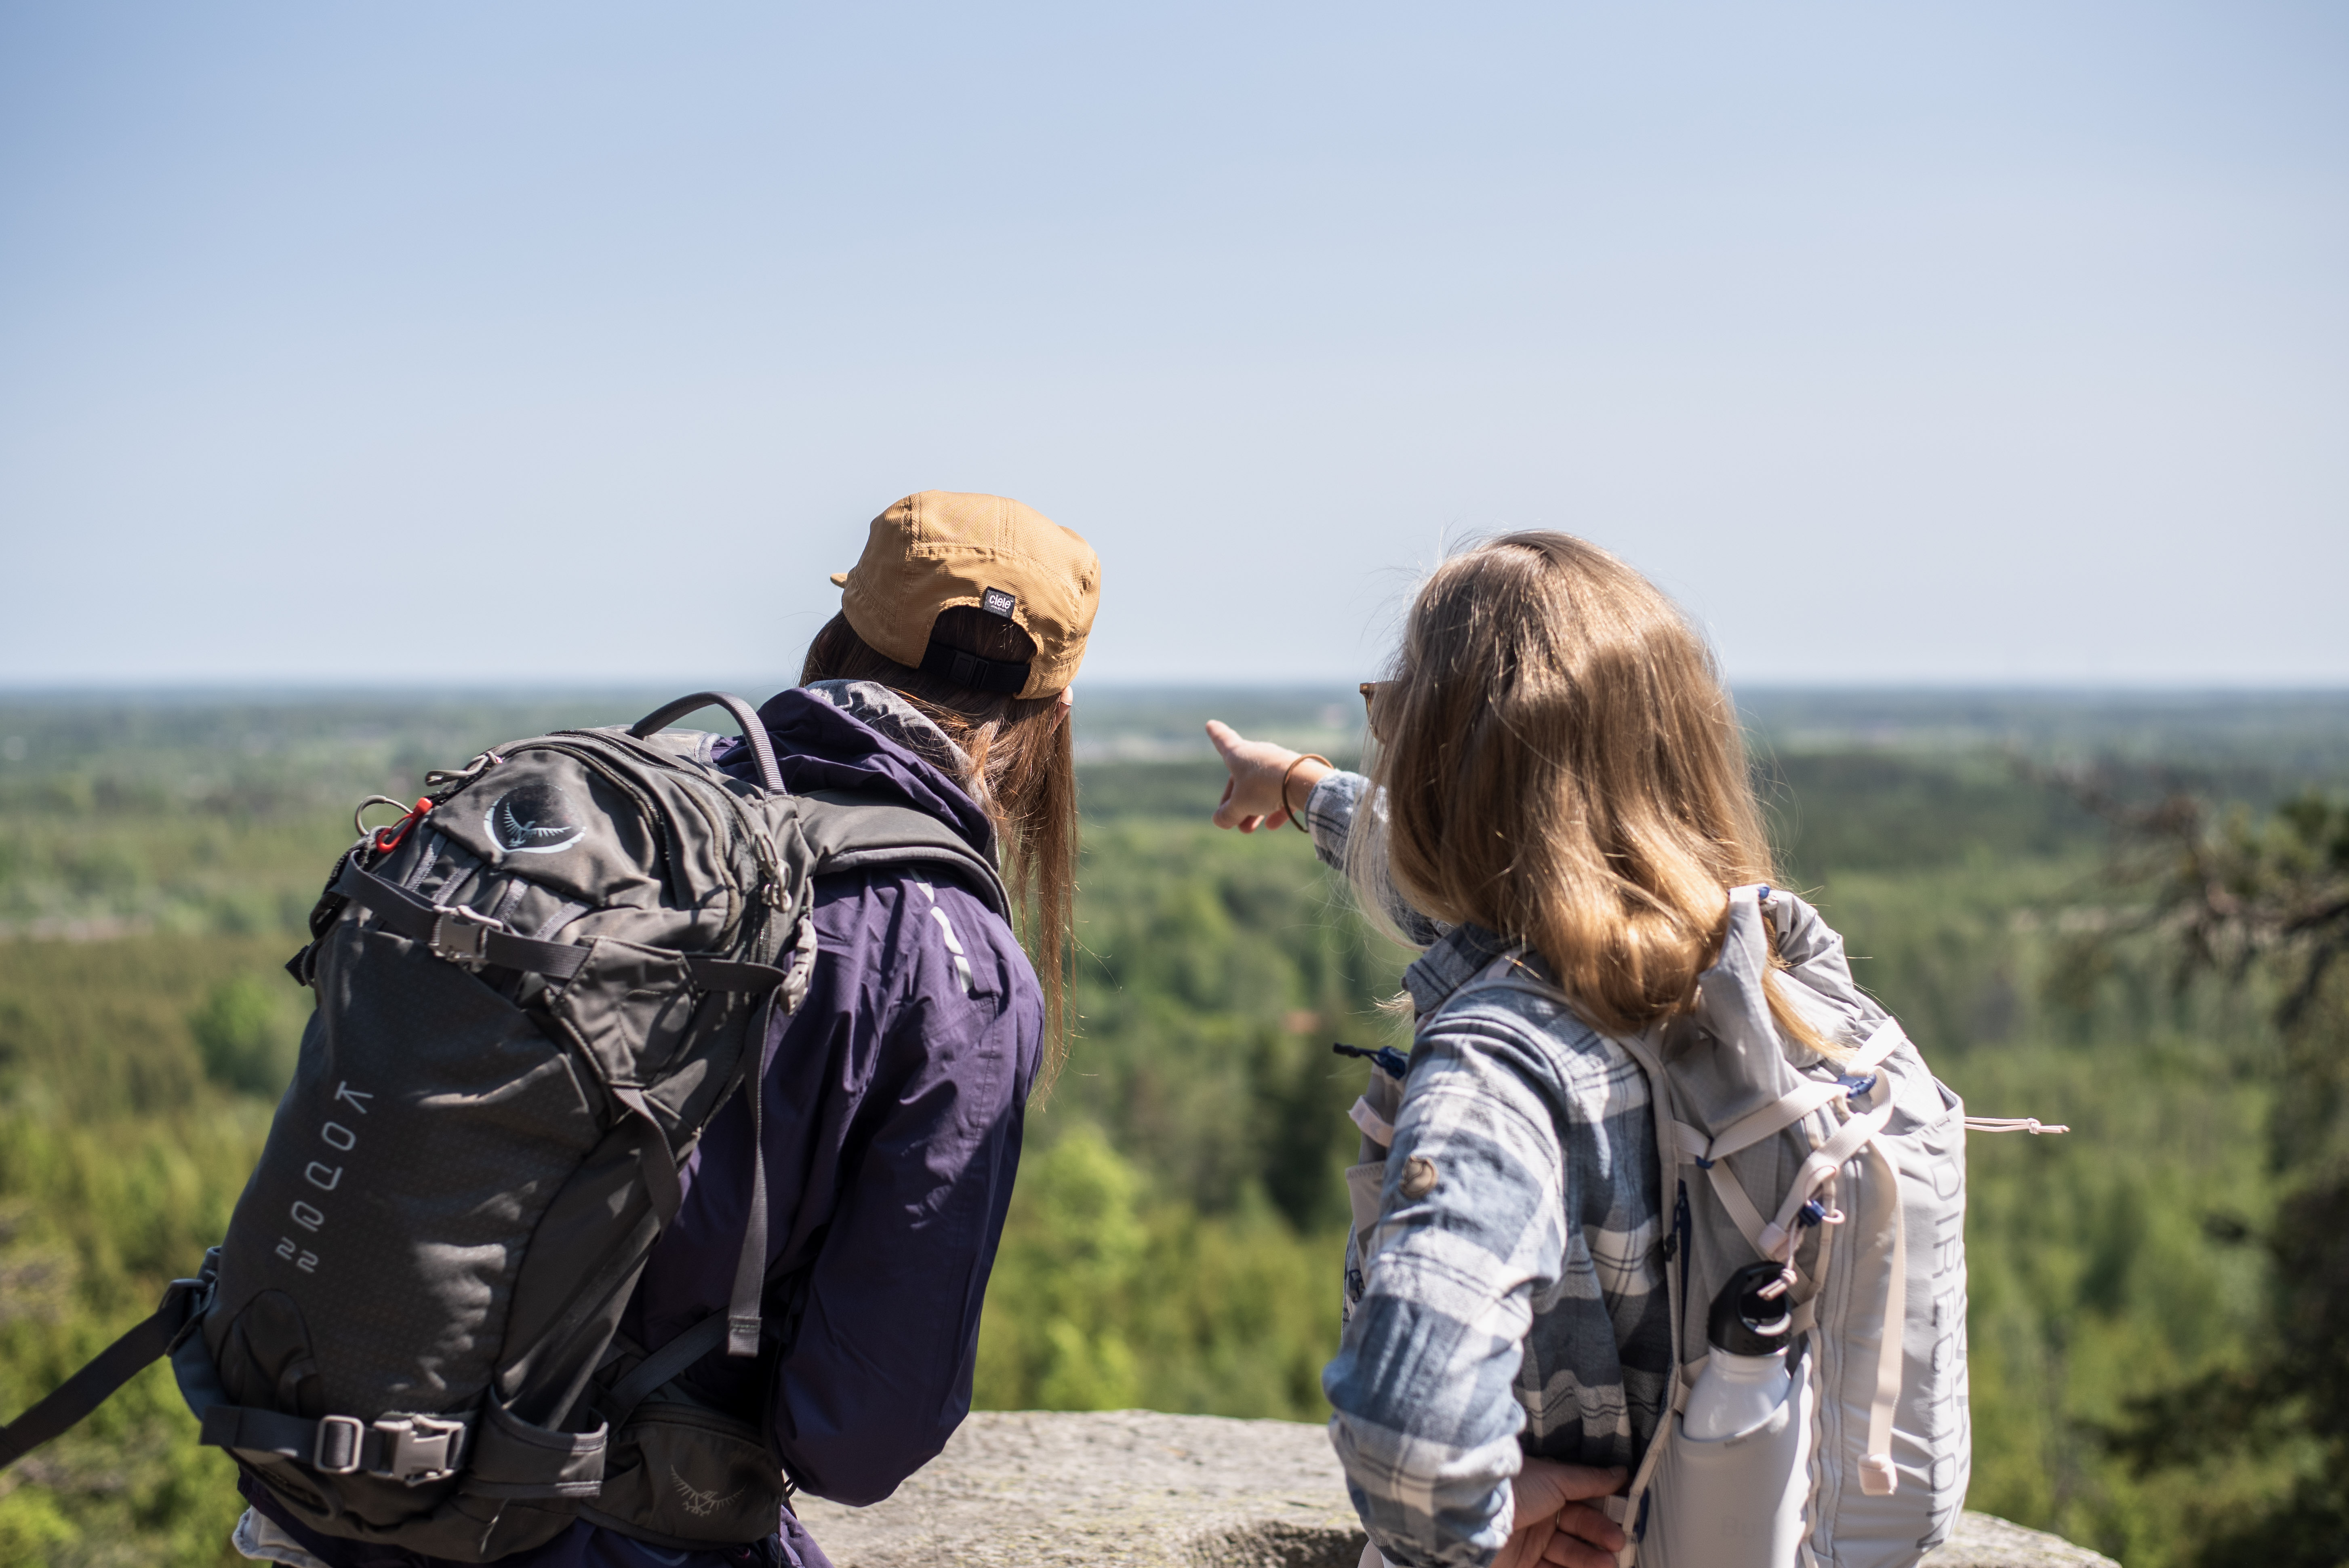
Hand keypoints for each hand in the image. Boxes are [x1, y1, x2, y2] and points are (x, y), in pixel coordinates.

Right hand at [1205, 721, 1330, 832]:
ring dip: (1253, 809)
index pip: (1223, 741)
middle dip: (1235, 802)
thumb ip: (1227, 814)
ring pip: (1261, 788)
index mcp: (1239, 754)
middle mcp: (1258, 754)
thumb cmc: (1263, 787)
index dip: (1216, 734)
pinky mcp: (1296, 775)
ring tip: (1247, 830)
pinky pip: (1281, 792)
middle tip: (1231, 822)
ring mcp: (1278, 764)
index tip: (1210, 724)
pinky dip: (1275, 808)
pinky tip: (1272, 826)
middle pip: (1242, 777)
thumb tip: (1219, 820)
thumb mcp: (1239, 805)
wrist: (1302, 782)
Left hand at [1492, 1461, 1627, 1567]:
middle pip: (1578, 1529)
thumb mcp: (1557, 1478)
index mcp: (1546, 1490)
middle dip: (1600, 1536)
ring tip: (1608, 1563)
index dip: (1604, 1511)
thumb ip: (1590, 1479)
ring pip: (1568, 1553)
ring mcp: (1529, 1541)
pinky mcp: (1521, 1564)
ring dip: (1591, 1558)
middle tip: (1618, 1542)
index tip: (1625, 1518)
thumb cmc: (1514, 1489)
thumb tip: (1620, 1473)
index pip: (1582, 1502)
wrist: (1477, 1516)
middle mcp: (1538, 1515)